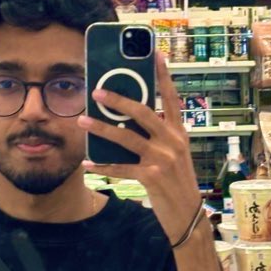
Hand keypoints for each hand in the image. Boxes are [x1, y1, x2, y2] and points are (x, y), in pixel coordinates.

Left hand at [78, 51, 203, 244]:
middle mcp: (173, 142)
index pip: (172, 98)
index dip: (163, 76)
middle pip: (143, 112)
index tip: (155, 54)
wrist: (188, 216)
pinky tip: (87, 162)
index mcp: (179, 133)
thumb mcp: (174, 155)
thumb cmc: (177, 182)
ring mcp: (162, 159)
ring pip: (126, 137)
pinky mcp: (151, 177)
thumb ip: (157, 136)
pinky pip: (120, 167)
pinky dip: (102, 165)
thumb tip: (126, 120)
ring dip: (100, 129)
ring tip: (82, 121)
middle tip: (96, 91)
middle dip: (117, 100)